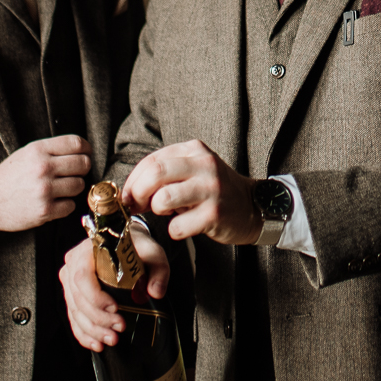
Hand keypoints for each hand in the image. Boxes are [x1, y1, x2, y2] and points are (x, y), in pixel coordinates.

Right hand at [0, 134, 89, 232]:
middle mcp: (43, 168)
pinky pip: (71, 206)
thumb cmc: (9, 176)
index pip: (76, 143)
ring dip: (73, 188)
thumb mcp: (27, 153)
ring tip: (59, 189)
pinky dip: (65, 205)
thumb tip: (82, 151)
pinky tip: (53, 202)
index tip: (86, 153)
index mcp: (38, 150)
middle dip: (82, 169)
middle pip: (83, 164)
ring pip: (79, 185)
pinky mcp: (45, 210)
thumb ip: (52, 150)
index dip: (86, 148)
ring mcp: (45, 190)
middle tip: (73, 174)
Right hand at [59, 216, 170, 350]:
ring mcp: (70, 282)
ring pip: (75, 312)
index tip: (115, 308)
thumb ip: (158, 270)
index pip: (82, 277)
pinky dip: (84, 334)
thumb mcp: (152, 252)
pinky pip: (74, 318)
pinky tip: (97, 344)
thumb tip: (155, 292)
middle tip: (119, 328)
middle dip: (98, 319)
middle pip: (78, 298)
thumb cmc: (137, 247)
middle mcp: (73, 266)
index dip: (96, 297)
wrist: (129, 245)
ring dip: (93, 330)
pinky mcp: (73, 296)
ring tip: (112, 339)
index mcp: (86, 251)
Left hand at [121, 139, 261, 245]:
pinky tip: (186, 225)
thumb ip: (165, 174)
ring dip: (158, 210)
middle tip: (136, 207)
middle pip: (154, 174)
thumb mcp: (193, 171)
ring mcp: (211, 189)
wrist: (252, 207)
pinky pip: (178, 226)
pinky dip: (175, 230)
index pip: (151, 160)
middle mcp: (204, 165)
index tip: (128, 197)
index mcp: (194, 150)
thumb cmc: (214, 191)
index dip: (132, 181)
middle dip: (137, 194)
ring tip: (169, 213)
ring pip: (163, 199)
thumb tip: (129, 192)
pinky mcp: (215, 214)